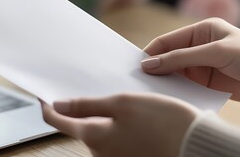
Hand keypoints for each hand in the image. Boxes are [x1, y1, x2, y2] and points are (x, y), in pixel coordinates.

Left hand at [40, 94, 198, 156]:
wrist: (194, 145)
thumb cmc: (163, 122)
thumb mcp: (123, 104)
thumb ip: (88, 106)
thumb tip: (59, 105)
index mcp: (94, 136)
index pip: (58, 121)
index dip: (49, 106)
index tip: (45, 95)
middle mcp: (100, 152)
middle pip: (81, 126)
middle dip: (84, 108)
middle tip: (99, 88)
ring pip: (100, 132)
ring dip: (105, 116)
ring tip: (126, 101)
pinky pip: (115, 139)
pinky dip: (119, 125)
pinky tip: (136, 117)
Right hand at [141, 18, 239, 106]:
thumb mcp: (216, 52)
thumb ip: (182, 58)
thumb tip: (149, 63)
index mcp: (201, 30)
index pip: (168, 40)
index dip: (151, 52)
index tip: (136, 66)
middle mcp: (198, 46)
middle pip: (168, 56)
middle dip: (155, 67)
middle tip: (138, 80)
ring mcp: (202, 65)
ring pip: (174, 72)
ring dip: (164, 80)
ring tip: (149, 91)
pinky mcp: (206, 82)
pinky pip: (185, 85)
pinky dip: (175, 91)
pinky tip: (167, 98)